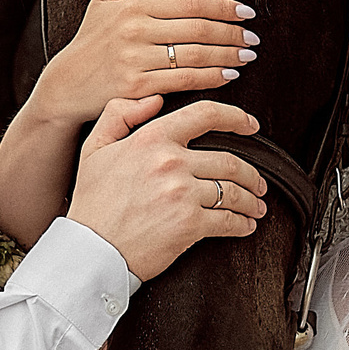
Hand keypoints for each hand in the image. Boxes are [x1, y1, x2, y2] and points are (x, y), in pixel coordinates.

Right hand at [28, 0, 256, 126]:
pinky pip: (183, 80)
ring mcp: (136, 60)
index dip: (223, 7)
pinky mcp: (137, 87)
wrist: (65, 86)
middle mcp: (135, 31)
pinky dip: (211, 77)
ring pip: (195, 55)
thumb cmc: (88, 43)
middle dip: (232, 33)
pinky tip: (228, 74)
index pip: (190, 4)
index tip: (246, 12)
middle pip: (198, 29)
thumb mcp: (101, 1)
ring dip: (228, 55)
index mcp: (133, 7)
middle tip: (253, 37)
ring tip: (247, 55)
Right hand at [65, 97, 269, 280]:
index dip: (236, 118)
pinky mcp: (190, 224)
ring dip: (251, 200)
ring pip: (233, 191)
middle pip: (229, 160)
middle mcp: (170, 161)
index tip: (250, 125)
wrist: (90, 250)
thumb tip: (154, 99)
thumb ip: (120, 114)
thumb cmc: (92, 204)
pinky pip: (228, 220)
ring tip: (255, 206)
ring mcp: (182, 192)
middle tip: (258, 183)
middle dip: (251, 174)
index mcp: (151, 139)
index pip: (205, 115)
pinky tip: (245, 226)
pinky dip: (242, 224)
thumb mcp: (95, 148)